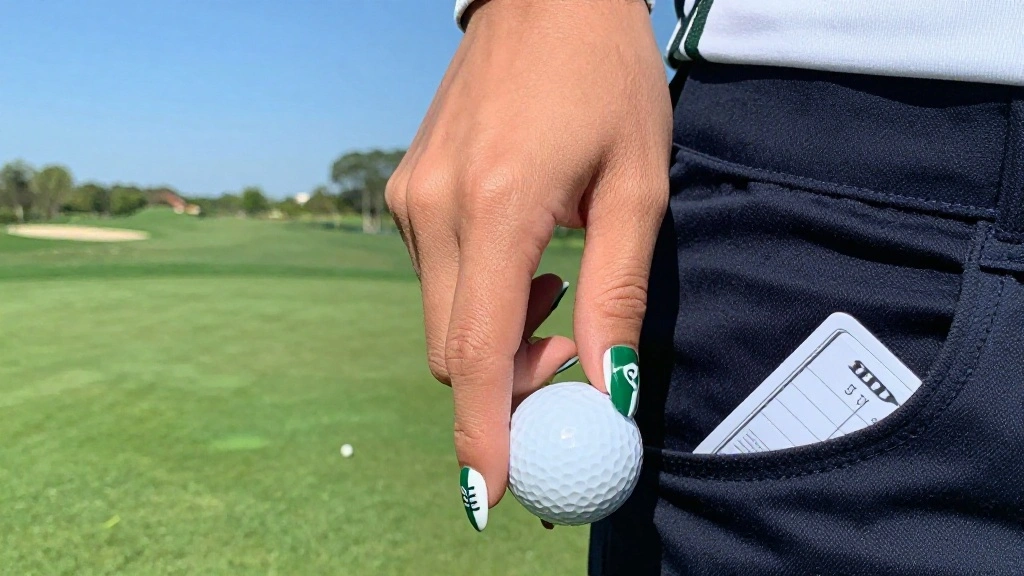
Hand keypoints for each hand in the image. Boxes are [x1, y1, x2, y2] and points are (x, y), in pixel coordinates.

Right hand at [386, 0, 670, 530]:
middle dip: (508, 386)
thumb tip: (609, 391)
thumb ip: (616, 295)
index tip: (493, 493)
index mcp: (495, 207)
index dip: (482, 434)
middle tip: (573, 363)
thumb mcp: (637, 185)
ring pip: (441, 317)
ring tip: (558, 289)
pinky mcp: (408, 189)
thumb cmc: (607, 74)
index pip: (473, 354)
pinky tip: (525, 259)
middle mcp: (434, 210)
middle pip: (451, 351)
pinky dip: (478, 297)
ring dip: (496, 338)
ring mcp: (411, 198)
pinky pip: (435, 277)